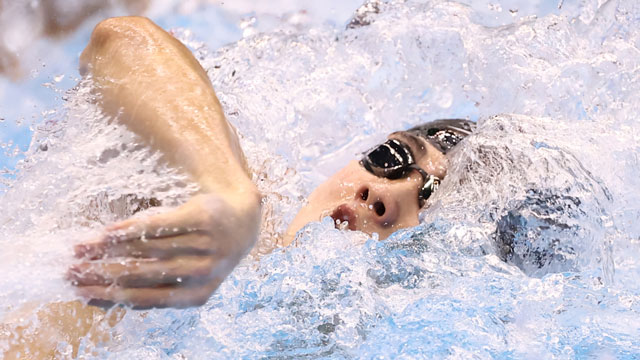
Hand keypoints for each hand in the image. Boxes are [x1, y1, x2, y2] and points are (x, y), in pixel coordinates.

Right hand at [68, 192, 260, 308]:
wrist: (242, 219)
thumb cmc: (203, 252)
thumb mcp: (183, 276)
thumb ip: (150, 286)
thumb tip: (102, 297)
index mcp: (196, 295)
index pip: (146, 298)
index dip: (110, 295)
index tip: (80, 292)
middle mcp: (203, 272)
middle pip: (143, 273)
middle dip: (102, 274)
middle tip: (72, 271)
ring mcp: (205, 244)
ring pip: (147, 248)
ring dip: (109, 250)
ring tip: (82, 249)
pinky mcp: (202, 218)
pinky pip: (159, 224)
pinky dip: (131, 229)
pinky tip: (108, 232)